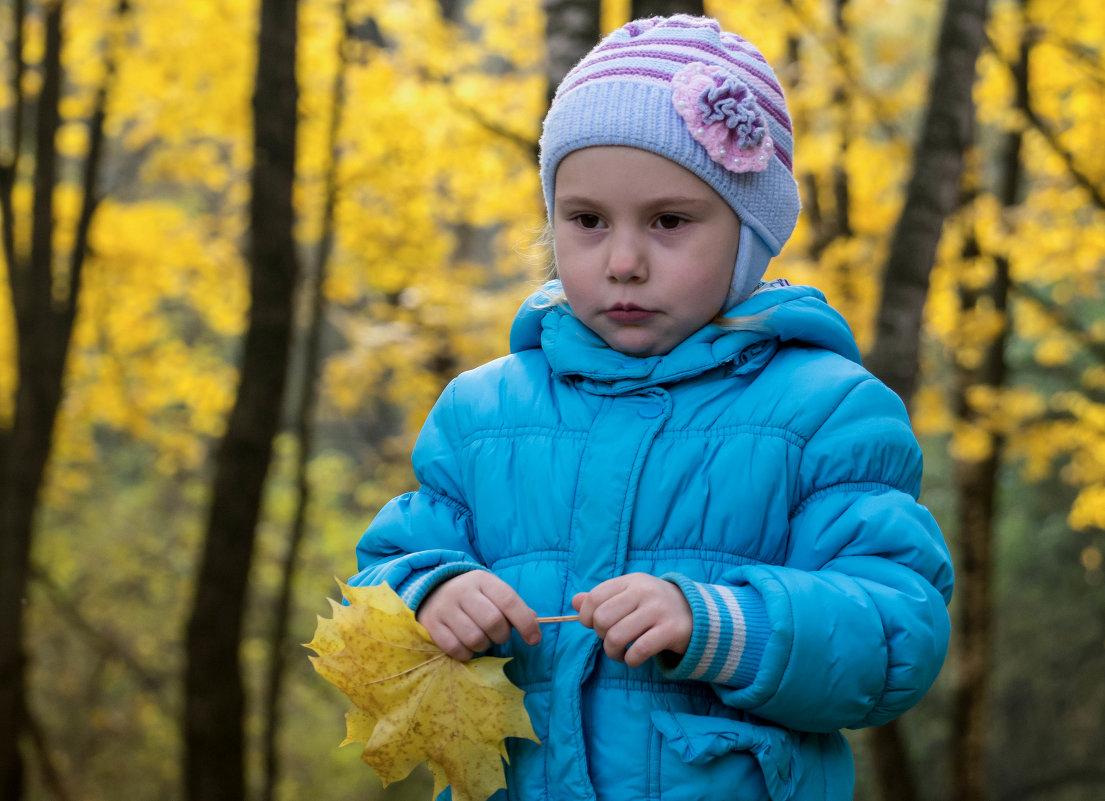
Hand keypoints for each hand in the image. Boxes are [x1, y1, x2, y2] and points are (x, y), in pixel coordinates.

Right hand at [417, 571, 540, 660]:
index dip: (525, 623)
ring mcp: (445, 607)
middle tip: (499, 636)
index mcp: (483, 580)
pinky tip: (467, 646)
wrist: (432, 591)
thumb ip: (514, 607)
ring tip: (482, 639)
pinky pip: (455, 648)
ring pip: (474, 638)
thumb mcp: (493, 593)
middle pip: (493, 621)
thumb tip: (533, 624)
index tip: (534, 640)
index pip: (509, 600)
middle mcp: (462, 591)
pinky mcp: (432, 624)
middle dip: (502, 636)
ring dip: (484, 646)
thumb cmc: (473, 596)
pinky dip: (466, 653)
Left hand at [572, 573, 692, 667]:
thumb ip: (603, 598)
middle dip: (601, 635)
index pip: (594, 597)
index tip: (594, 626)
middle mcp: (644, 592)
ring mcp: (659, 610)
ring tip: (620, 653)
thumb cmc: (655, 606)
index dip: (586, 617)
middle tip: (611, 640)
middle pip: (602, 618)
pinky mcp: (671, 631)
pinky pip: (638, 651)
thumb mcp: (630, 595)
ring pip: (617, 636)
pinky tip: (633, 660)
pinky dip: (630, 660)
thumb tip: (575, 602)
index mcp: (631, 581)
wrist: (698, 614)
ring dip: (613, 652)